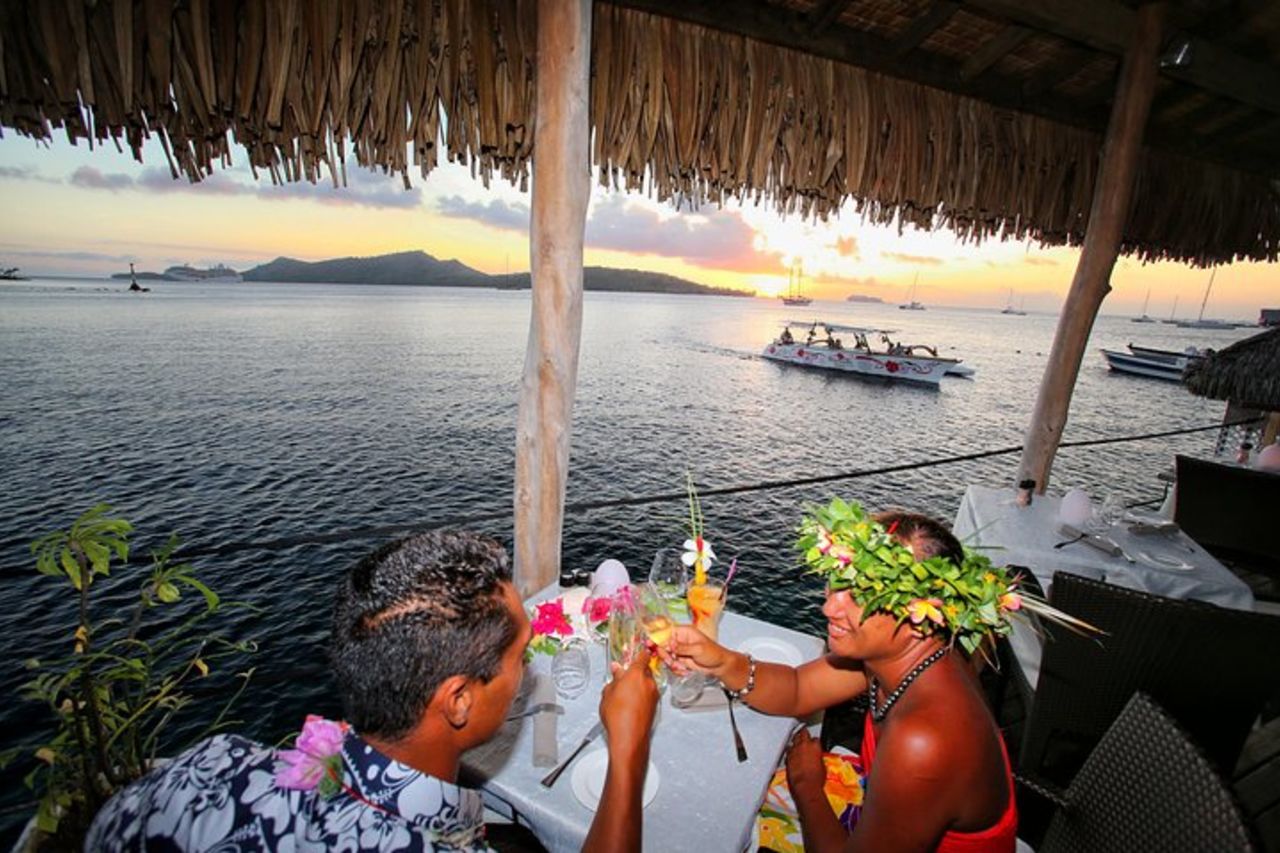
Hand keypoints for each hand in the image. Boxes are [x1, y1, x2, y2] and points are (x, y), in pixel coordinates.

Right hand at [600, 647, 658, 761]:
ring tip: (624, 692)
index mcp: (636, 674)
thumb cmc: (617, 716)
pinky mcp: (655, 706)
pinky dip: (642, 695)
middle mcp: (649, 682)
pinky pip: (649, 694)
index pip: (642, 656)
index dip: (639, 652)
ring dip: (639, 684)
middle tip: (624, 675)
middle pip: (645, 670)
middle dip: (636, 671)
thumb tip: (617, 670)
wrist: (629, 738)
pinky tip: (630, 703)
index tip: (637, 650)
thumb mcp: (608, 693)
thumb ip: (614, 678)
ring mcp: (654, 695)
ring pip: (647, 683)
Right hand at [661, 624, 730, 675]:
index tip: (650, 644)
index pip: (666, 632)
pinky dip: (676, 668)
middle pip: (662, 645)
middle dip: (665, 655)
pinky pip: (671, 664)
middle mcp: (679, 640)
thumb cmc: (713, 653)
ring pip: (666, 657)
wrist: (719, 666)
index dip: (656, 638)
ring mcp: (679, 650)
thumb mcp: (698, 649)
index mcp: (684, 632)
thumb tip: (670, 645)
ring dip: (672, 663)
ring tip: (682, 666)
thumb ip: (683, 647)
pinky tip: (685, 669)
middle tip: (672, 659)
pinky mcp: (680, 660)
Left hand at [784, 728, 825, 799]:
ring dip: (796, 740)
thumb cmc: (816, 778)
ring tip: (797, 740)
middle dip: (804, 733)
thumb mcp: (823, 766)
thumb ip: (819, 758)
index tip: (815, 744)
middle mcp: (803, 745)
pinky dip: (790, 750)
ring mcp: (794, 750)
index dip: (815, 742)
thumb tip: (817, 758)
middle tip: (804, 733)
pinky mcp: (787, 757)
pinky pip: (788, 750)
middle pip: (803, 733)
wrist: (805, 786)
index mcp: (815, 746)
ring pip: (794, 740)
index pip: (816, 739)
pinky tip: (792, 752)